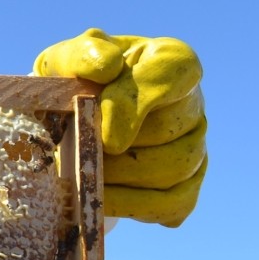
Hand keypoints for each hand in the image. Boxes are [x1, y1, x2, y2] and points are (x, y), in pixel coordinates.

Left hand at [34, 28, 206, 226]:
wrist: (65, 124)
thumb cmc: (71, 84)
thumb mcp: (64, 61)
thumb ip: (81, 55)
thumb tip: (107, 67)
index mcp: (167, 61)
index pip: (174, 74)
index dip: (137, 103)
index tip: (103, 133)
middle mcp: (191, 103)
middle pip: (167, 130)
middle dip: (114, 147)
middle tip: (74, 150)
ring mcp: (194, 146)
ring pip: (172, 169)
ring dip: (119, 177)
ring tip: (80, 171)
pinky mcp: (186, 186)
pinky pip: (171, 203)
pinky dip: (131, 205)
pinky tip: (98, 198)